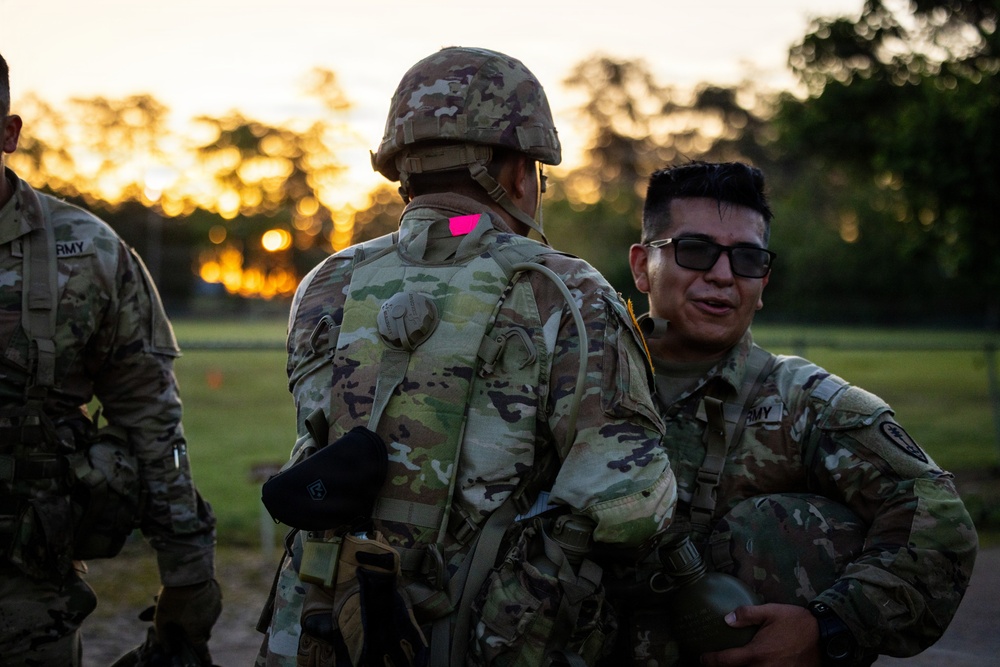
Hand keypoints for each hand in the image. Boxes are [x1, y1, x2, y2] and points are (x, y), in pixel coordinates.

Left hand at [154, 579, 222, 665]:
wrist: (189, 572)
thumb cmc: (173, 598)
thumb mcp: (161, 619)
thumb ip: (164, 637)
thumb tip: (169, 650)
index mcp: (197, 630)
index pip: (201, 649)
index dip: (204, 659)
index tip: (208, 665)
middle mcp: (209, 621)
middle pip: (202, 632)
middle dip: (194, 631)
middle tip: (180, 623)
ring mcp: (216, 608)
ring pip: (206, 618)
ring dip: (197, 616)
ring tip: (183, 604)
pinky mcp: (218, 596)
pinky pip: (210, 605)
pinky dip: (203, 605)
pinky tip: (191, 596)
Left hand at [699, 603, 820, 666]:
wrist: (826, 638)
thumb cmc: (797, 622)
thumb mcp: (771, 612)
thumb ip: (747, 614)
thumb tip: (726, 618)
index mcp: (756, 653)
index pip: (725, 661)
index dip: (710, 661)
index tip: (702, 658)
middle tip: (715, 664)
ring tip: (733, 666)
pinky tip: (753, 666)